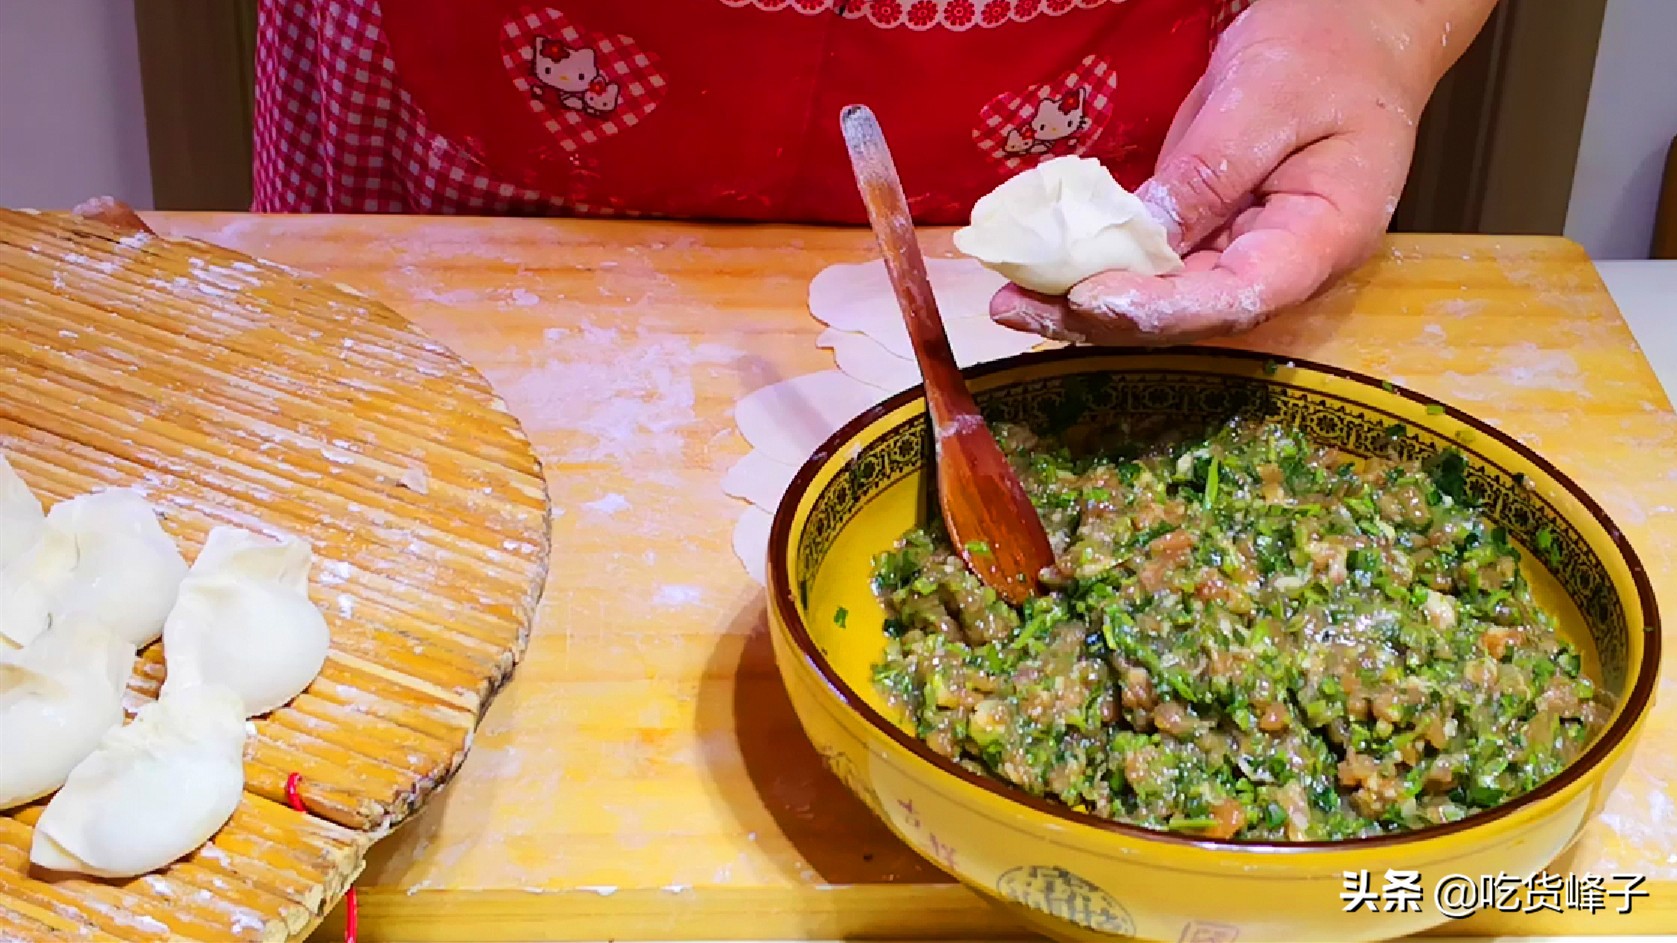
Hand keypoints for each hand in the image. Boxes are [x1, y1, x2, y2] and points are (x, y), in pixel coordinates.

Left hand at [990, 0, 1493, 344]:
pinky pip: (1148, 266)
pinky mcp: (1206, 236)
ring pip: (1159, 300)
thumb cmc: (1329, 55)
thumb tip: (1145, 235)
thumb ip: (1211, 170)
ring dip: (1083, 305)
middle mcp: (1279, 266)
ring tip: (1009, 301)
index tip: (1091, 300)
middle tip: (1016, 308)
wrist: (1349, 33)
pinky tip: (1038, 274)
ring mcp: (1241, 255)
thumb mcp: (1268, 99)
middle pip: (1187, 314)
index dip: (1162, 311)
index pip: (1238, 299)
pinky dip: (1095, 270)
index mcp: (1322, 241)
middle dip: (1100, 318)